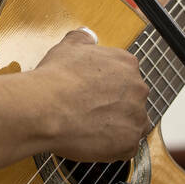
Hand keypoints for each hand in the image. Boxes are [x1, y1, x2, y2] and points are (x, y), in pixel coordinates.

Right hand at [35, 29, 150, 161]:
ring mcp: (136, 117)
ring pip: (132, 124)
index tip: (95, 92)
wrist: (46, 108)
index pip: (126, 76)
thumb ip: (84, 38)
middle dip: (116, 106)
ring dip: (117, 126)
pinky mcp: (128, 143)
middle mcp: (138, 88)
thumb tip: (88, 36)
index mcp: (127, 64)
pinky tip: (93, 140)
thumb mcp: (69, 46)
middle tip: (91, 110)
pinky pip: (126, 148)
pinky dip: (113, 147)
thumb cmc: (57, 78)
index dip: (108, 86)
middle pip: (132, 100)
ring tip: (92, 127)